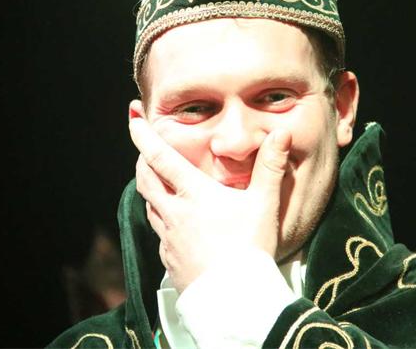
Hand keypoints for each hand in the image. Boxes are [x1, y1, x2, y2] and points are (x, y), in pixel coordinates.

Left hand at [128, 118, 290, 292]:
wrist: (235, 297)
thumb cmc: (250, 248)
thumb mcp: (264, 203)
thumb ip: (270, 166)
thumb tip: (281, 132)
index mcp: (194, 194)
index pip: (161, 158)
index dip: (144, 136)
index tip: (133, 118)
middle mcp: (174, 213)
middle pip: (145, 180)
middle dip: (142, 160)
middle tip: (144, 149)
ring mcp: (169, 238)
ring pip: (149, 206)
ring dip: (149, 189)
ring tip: (158, 183)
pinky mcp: (170, 260)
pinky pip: (159, 233)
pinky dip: (160, 219)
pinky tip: (173, 224)